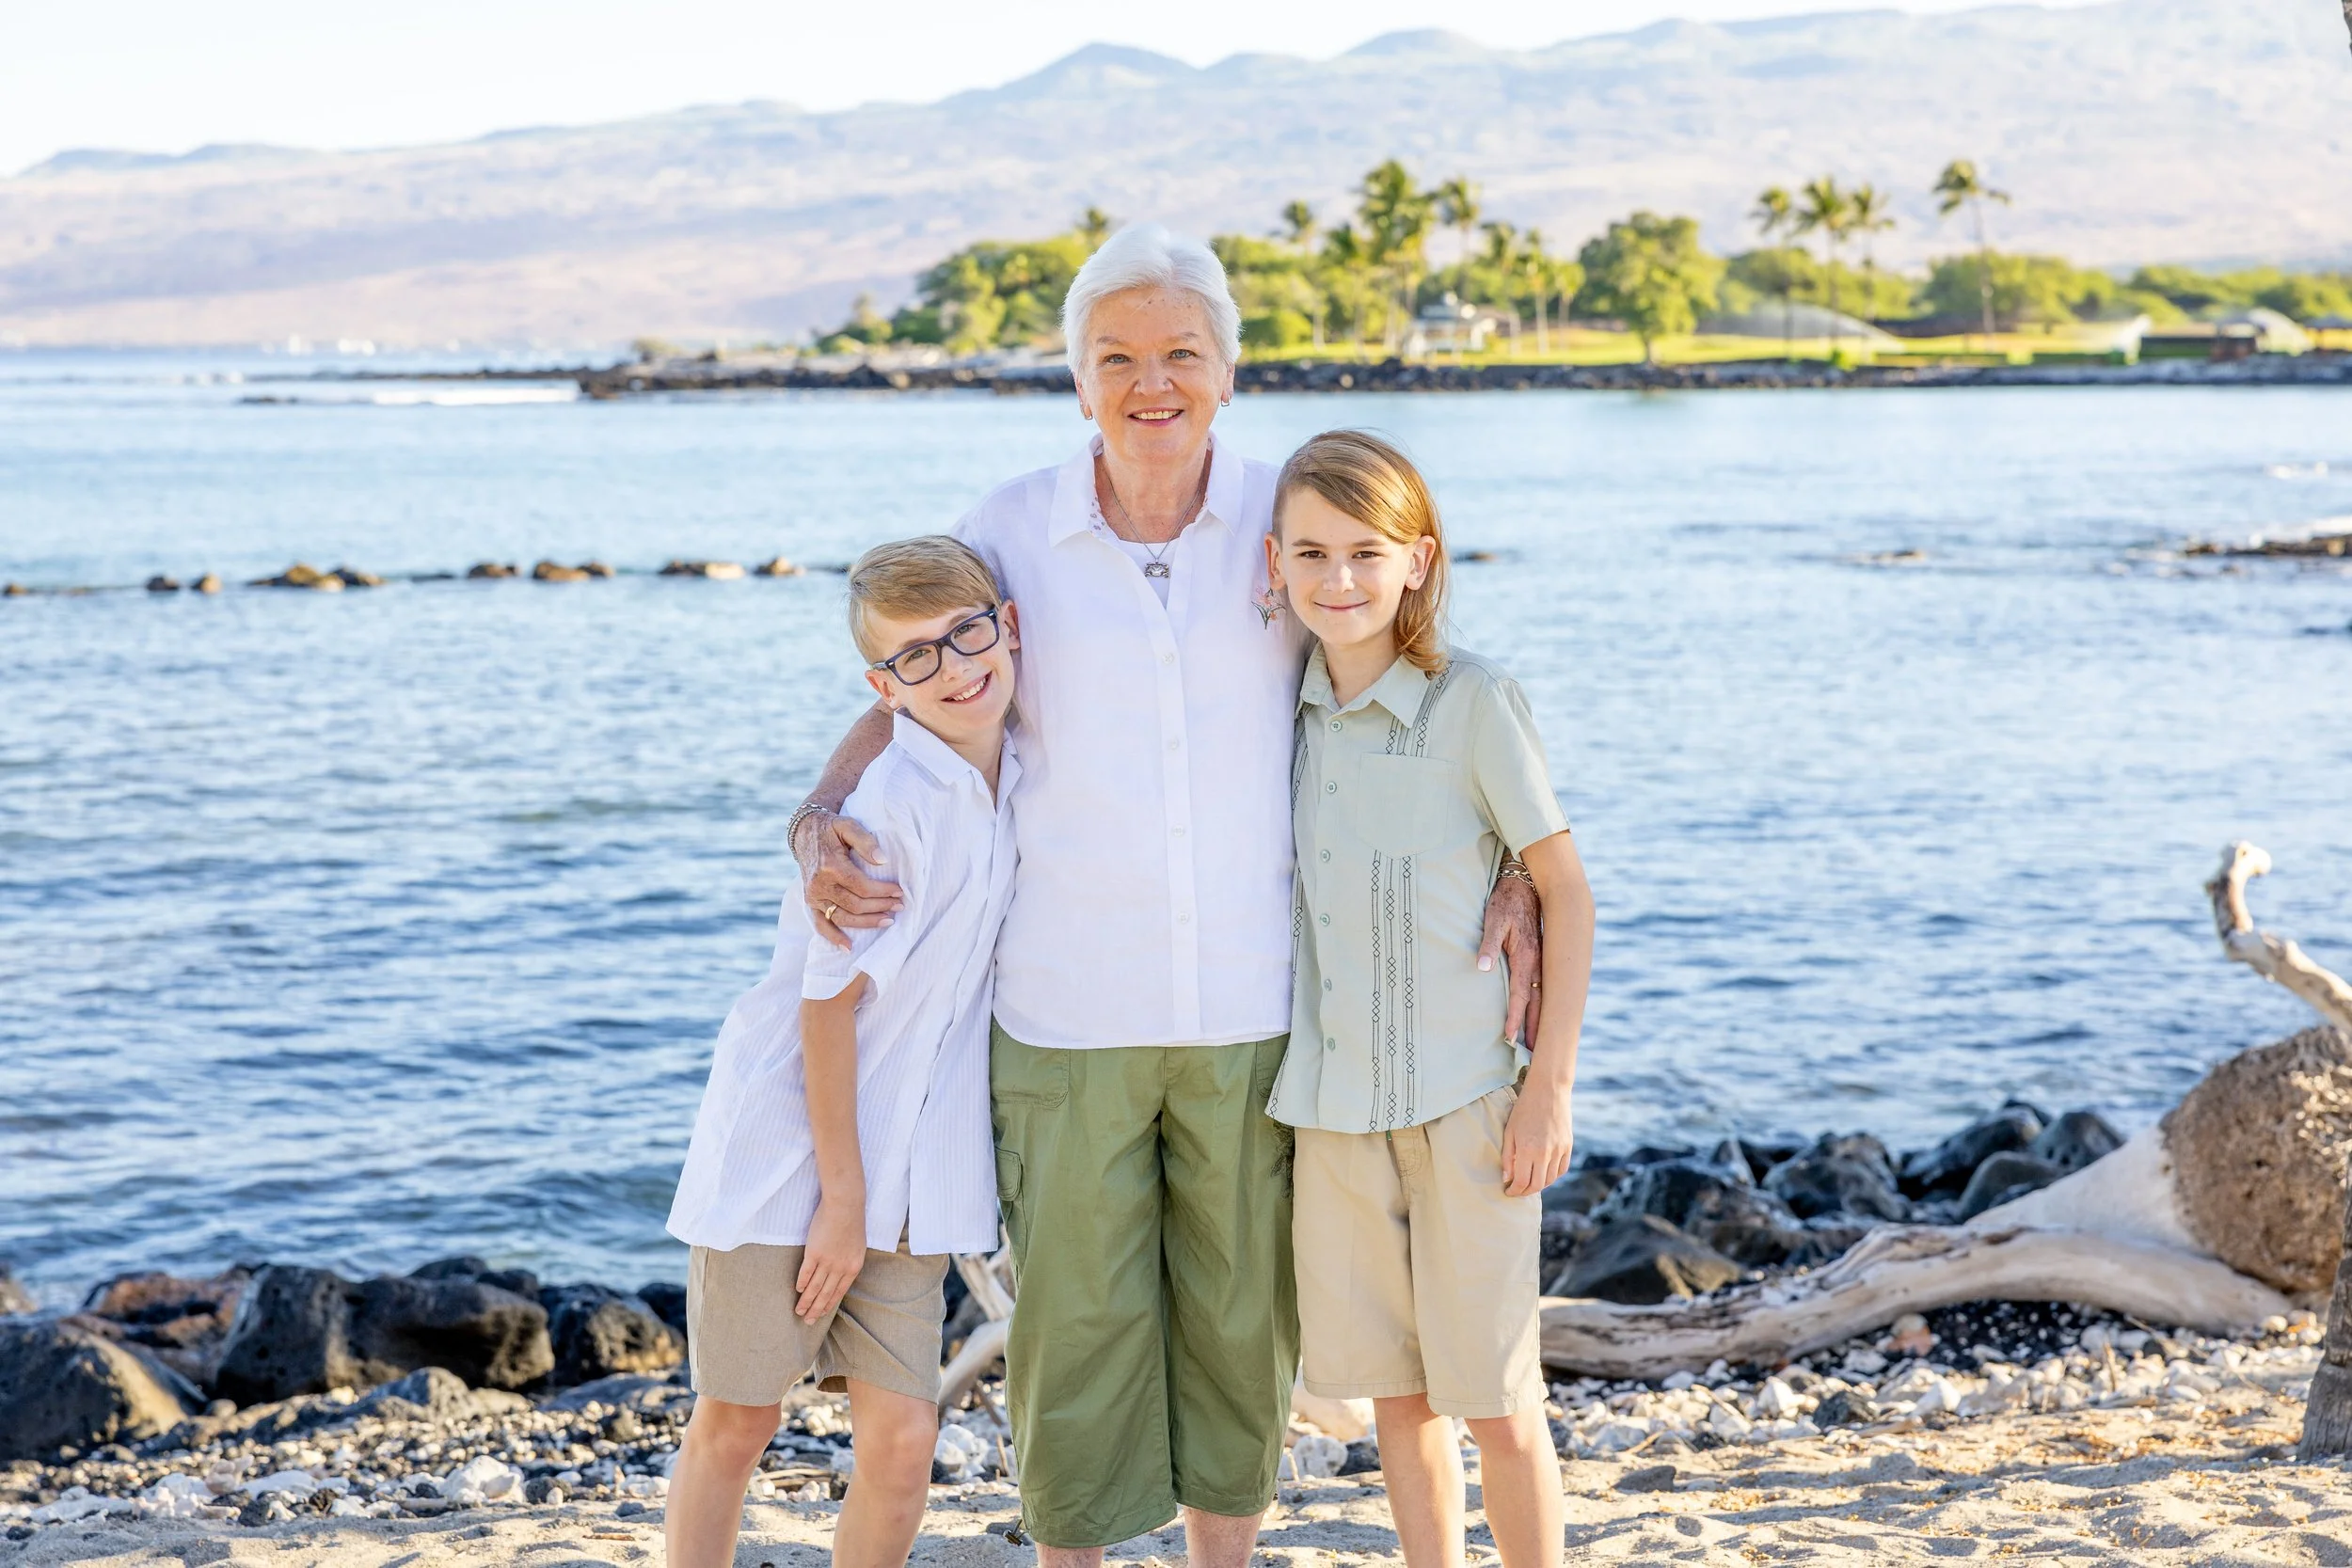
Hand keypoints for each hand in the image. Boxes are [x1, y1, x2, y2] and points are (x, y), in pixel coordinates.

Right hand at [795, 1197, 867, 1322]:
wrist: (845, 1206)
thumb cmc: (853, 1222)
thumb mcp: (857, 1246)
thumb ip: (849, 1261)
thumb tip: (840, 1274)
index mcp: (853, 1267)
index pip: (839, 1292)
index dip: (829, 1305)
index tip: (821, 1314)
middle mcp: (840, 1268)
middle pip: (825, 1294)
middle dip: (816, 1310)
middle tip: (808, 1322)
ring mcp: (827, 1262)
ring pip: (814, 1288)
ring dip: (806, 1301)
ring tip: (799, 1311)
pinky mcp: (814, 1253)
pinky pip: (805, 1273)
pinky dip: (801, 1283)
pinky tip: (797, 1291)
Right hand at [796, 810, 900, 948]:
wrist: (805, 833)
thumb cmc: (831, 828)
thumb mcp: (848, 825)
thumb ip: (865, 841)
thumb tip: (883, 860)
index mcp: (830, 865)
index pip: (862, 886)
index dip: (883, 891)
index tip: (900, 891)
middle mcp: (819, 884)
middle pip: (855, 904)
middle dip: (880, 907)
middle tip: (900, 906)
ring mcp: (813, 896)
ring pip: (842, 917)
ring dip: (867, 923)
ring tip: (888, 921)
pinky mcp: (810, 902)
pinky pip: (820, 925)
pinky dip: (833, 937)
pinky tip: (848, 947)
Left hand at [1477, 872, 1542, 1046]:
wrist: (1525, 884)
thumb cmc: (1505, 902)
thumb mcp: (1493, 920)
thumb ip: (1487, 944)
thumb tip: (1482, 968)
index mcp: (1526, 955)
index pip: (1520, 993)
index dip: (1516, 1016)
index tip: (1510, 1036)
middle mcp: (1537, 961)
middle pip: (1538, 1001)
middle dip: (1536, 1027)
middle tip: (1534, 1052)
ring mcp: (1541, 960)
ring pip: (1543, 995)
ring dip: (1541, 1018)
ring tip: (1539, 1041)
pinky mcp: (1540, 957)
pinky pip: (1542, 986)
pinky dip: (1543, 1003)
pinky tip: (1541, 1014)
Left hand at [1500, 1078, 1572, 1197]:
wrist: (1548, 1091)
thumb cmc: (1524, 1109)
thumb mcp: (1510, 1131)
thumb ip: (1507, 1157)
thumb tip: (1507, 1178)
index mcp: (1527, 1149)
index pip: (1521, 1181)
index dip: (1514, 1191)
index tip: (1508, 1191)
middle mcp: (1545, 1153)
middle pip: (1537, 1185)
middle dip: (1525, 1192)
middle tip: (1517, 1191)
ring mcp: (1559, 1150)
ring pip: (1550, 1179)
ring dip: (1539, 1185)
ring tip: (1529, 1183)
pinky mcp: (1568, 1146)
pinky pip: (1561, 1169)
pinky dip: (1553, 1176)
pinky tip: (1544, 1173)